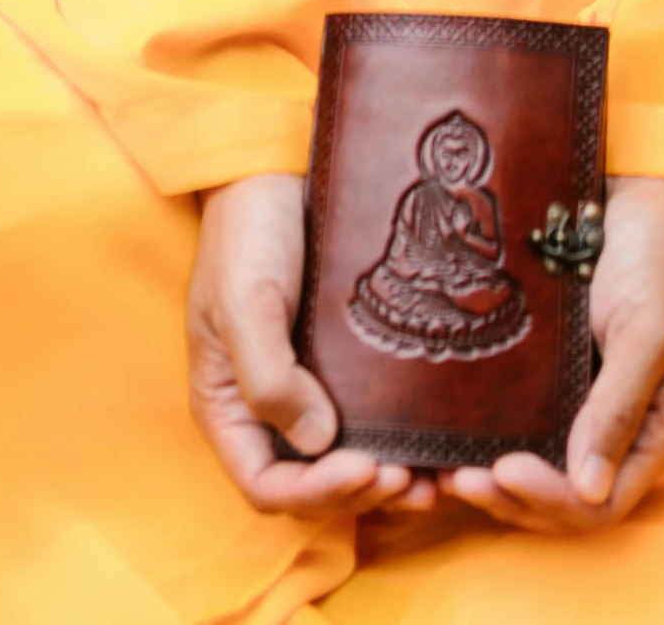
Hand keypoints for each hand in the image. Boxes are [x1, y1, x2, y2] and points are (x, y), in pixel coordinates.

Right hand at [187, 172, 437, 519]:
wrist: (274, 169)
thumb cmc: (247, 233)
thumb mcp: (244, 302)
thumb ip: (268, 376)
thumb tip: (317, 441)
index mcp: (229, 405)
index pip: (267, 483)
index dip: (316, 493)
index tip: (366, 469)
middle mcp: (267, 408)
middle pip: (311, 484)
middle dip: (360, 493)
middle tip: (410, 479)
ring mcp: (307, 386)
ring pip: (344, 460)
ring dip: (385, 481)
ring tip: (432, 481)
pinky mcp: (343, 364)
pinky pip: (369, 418)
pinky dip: (398, 439)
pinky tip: (434, 441)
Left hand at [443, 175, 663, 532]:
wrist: (638, 194)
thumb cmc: (657, 258)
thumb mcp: (650, 330)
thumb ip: (622, 406)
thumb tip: (589, 490)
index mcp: (653, 430)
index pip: (602, 502)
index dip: (552, 500)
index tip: (505, 470)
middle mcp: (613, 427)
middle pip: (562, 497)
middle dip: (511, 500)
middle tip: (459, 479)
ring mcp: (578, 401)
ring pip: (535, 465)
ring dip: (491, 480)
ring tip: (442, 470)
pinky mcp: (548, 373)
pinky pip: (517, 418)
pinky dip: (484, 434)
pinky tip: (444, 428)